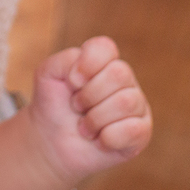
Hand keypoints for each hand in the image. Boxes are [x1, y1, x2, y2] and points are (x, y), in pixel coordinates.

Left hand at [26, 36, 151, 189]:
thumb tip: (87, 72)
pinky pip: (133, 130)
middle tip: (77, 106)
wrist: (52, 142)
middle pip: (119, 74)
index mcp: (103, 61)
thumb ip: (65, 60)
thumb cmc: (53, 104)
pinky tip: (100, 140)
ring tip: (84, 127)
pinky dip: (107, 138)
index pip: (106, 48)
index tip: (71, 82)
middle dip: (88, 95)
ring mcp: (136, 105)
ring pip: (125, 102)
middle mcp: (124, 80)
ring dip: (94, 119)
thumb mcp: (47, 74)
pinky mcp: (141, 132)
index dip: (86, 65)